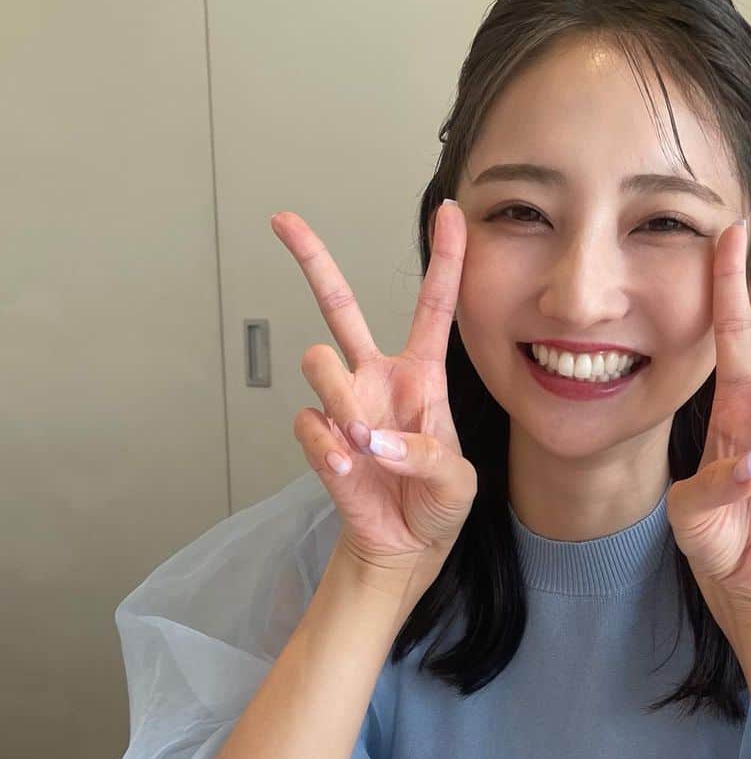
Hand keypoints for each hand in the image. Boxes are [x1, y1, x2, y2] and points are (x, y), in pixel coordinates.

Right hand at [272, 200, 476, 591]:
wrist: (404, 548)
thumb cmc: (438, 504)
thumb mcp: (459, 482)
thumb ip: (427, 456)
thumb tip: (371, 440)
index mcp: (423, 376)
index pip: (435, 306)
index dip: (446, 258)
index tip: (449, 210)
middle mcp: (377, 378)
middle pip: (339, 304)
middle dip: (312, 259)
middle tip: (283, 220)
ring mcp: (344, 405)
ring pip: (317, 363)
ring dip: (342, 403)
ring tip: (367, 448)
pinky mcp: (319, 436)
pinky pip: (308, 423)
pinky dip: (328, 451)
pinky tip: (349, 472)